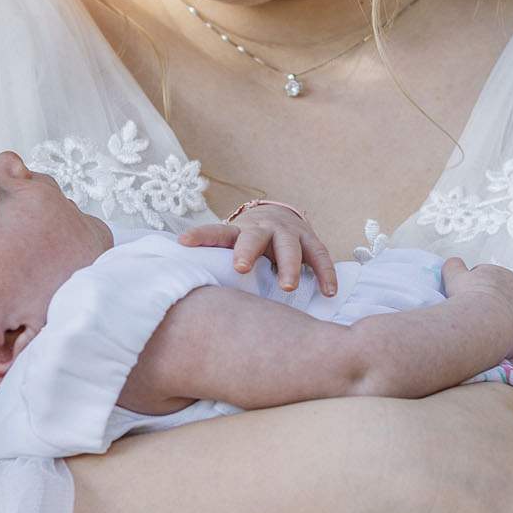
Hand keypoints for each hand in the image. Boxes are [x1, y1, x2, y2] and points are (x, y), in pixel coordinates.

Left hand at [180, 206, 337, 295]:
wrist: (279, 218)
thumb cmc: (249, 244)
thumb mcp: (233, 248)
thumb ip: (217, 265)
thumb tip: (190, 295)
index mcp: (239, 232)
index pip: (216, 232)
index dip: (200, 236)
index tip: (183, 241)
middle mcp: (262, 229)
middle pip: (253, 237)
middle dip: (246, 250)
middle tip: (240, 267)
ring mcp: (288, 232)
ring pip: (289, 246)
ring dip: (288, 265)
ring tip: (287, 287)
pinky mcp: (310, 240)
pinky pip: (319, 256)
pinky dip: (325, 273)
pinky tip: (328, 292)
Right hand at [441, 257, 512, 356]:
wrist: (484, 317)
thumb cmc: (468, 297)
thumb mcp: (455, 277)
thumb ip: (454, 267)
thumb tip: (454, 262)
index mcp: (501, 276)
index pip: (497, 279)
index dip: (489, 291)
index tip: (479, 302)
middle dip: (511, 302)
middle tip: (495, 318)